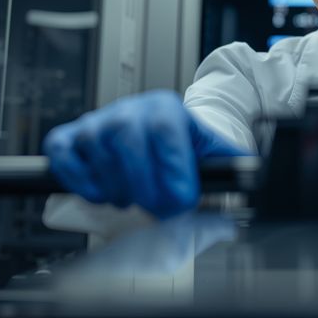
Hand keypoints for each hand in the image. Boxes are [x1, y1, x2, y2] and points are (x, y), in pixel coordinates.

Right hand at [43, 89, 248, 217]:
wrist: (155, 131)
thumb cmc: (181, 145)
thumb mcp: (211, 149)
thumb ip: (232, 163)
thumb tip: (253, 176)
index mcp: (166, 109)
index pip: (165, 132)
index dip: (172, 169)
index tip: (182, 199)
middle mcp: (128, 110)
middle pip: (128, 140)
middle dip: (144, 184)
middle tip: (158, 208)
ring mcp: (96, 123)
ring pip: (97, 151)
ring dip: (115, 187)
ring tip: (132, 198)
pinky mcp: (70, 138)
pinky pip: (63, 155)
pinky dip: (77, 179)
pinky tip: (100, 192)